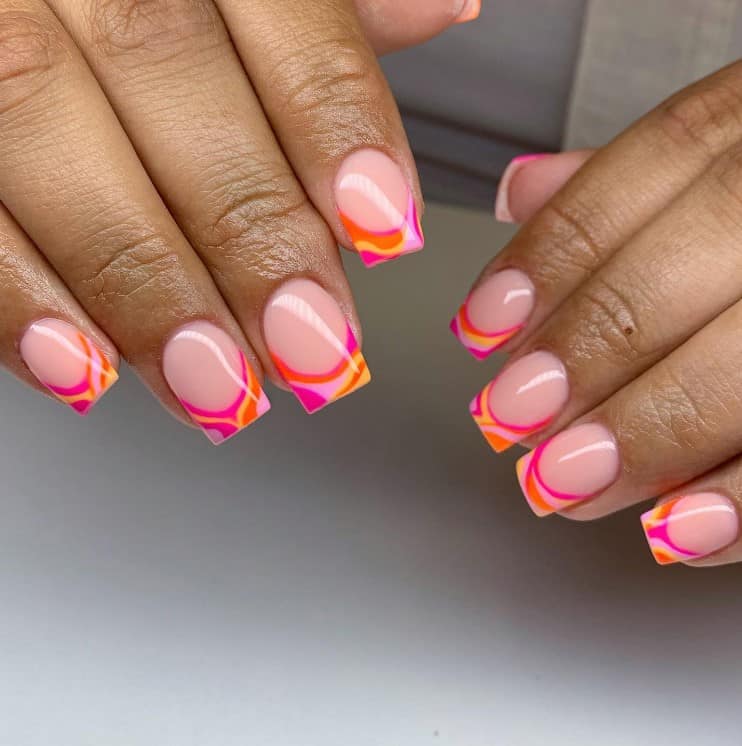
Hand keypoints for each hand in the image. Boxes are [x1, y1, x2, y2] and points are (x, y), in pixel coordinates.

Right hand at [0, 0, 478, 441]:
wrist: (9, 1)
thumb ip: (319, 18)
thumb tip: (439, 8)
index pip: (285, 13)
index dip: (339, 126)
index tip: (387, 230)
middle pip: (169, 77)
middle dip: (248, 231)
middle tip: (309, 348)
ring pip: (47, 130)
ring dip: (143, 283)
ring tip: (216, 387)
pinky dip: (15, 294)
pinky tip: (83, 367)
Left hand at [452, 61, 741, 567]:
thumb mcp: (724, 158)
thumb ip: (627, 188)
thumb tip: (522, 190)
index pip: (651, 166)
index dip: (554, 254)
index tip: (481, 326)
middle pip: (696, 263)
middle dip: (590, 347)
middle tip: (512, 416)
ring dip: (654, 431)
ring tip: (568, 480)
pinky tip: (677, 528)